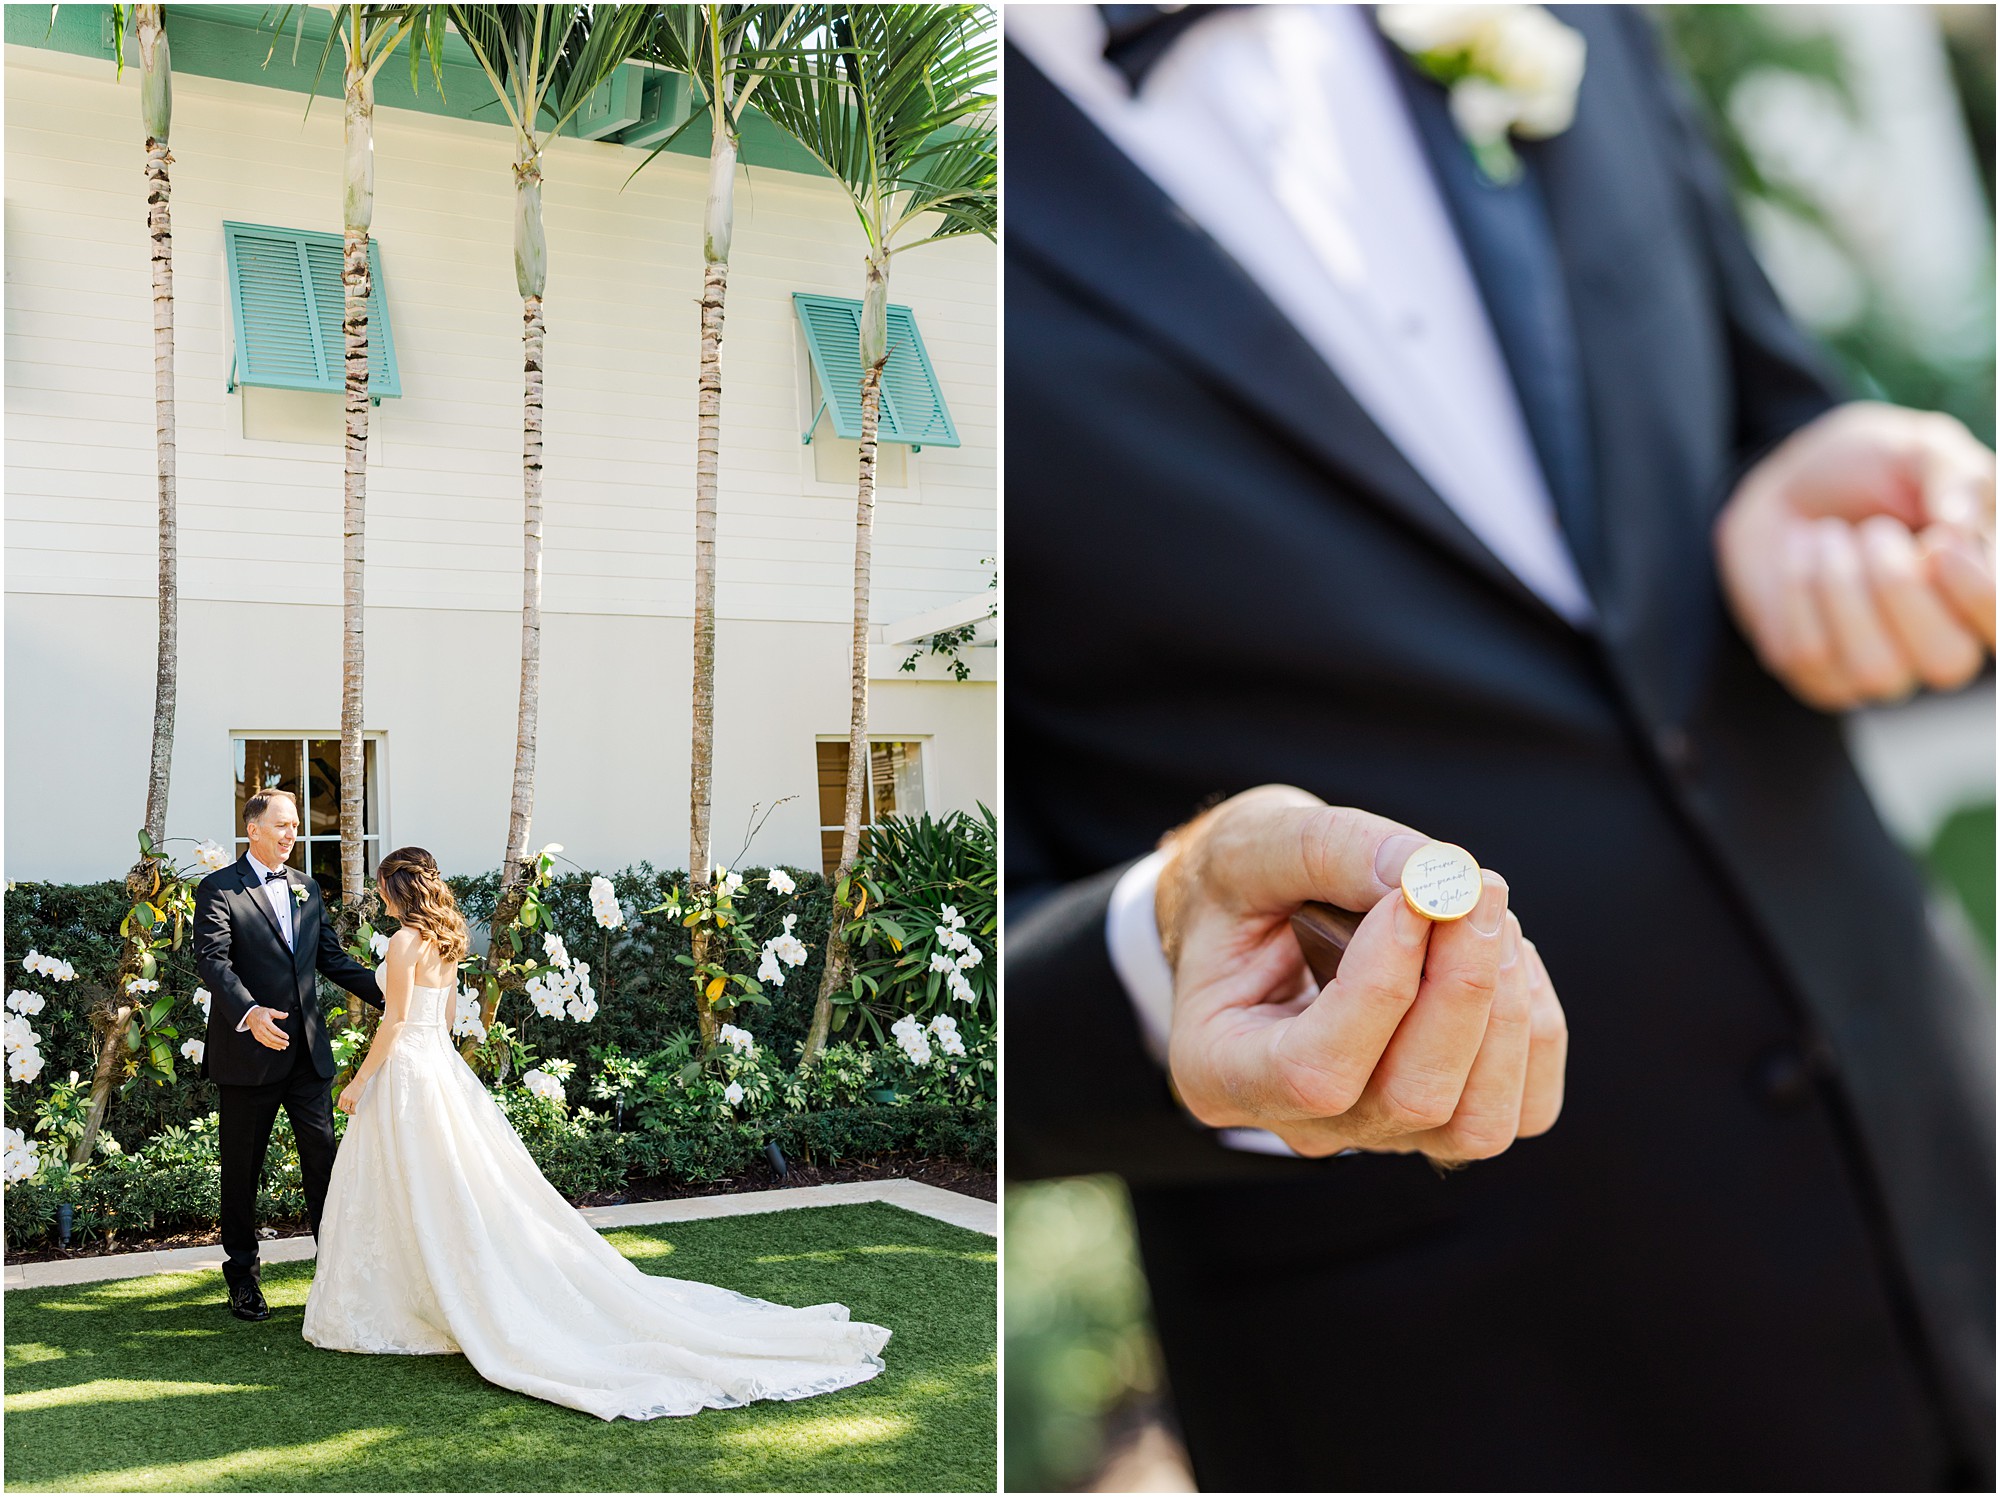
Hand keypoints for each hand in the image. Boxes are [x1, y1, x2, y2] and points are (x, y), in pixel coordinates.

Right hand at [245, 1006, 290, 1051]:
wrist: (250, 1015)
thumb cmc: (260, 1013)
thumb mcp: (270, 1011)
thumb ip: (279, 1014)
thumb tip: (286, 1014)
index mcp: (265, 1022)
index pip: (274, 1030)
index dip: (281, 1034)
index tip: (287, 1037)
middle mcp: (261, 1029)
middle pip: (272, 1038)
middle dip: (280, 1042)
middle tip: (287, 1043)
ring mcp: (258, 1034)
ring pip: (268, 1042)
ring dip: (277, 1045)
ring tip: (283, 1047)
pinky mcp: (257, 1037)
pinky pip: (265, 1043)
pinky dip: (272, 1046)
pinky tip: (277, 1047)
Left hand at [336, 1082, 362, 1115]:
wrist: (360, 1080)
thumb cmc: (355, 1084)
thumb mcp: (347, 1090)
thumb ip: (346, 1095)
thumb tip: (347, 1100)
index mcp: (342, 1095)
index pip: (339, 1105)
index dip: (342, 1109)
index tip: (346, 1110)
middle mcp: (344, 1098)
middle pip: (343, 1108)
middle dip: (346, 1112)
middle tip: (350, 1112)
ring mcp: (349, 1099)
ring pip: (348, 1110)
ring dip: (350, 1112)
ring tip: (353, 1113)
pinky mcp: (354, 1100)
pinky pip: (352, 1109)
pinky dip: (353, 1112)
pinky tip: (355, 1112)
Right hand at [1157, 785, 1566, 1162]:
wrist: (1260, 916)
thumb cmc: (1244, 886)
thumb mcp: (1253, 847)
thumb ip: (1330, 850)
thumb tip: (1438, 872)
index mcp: (1220, 1071)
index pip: (1314, 1072)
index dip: (1380, 990)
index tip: (1411, 899)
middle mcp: (1302, 1124)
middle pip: (1411, 1098)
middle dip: (1463, 988)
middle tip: (1476, 886)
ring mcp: (1380, 1133)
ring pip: (1477, 1120)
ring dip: (1505, 1008)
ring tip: (1486, 911)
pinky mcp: (1447, 1122)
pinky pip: (1522, 1109)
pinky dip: (1534, 1028)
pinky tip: (1507, 953)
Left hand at [1716, 401, 1994, 709]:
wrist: (1783, 488)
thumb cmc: (1867, 470)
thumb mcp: (1917, 448)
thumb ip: (1958, 477)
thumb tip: (1964, 527)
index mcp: (1983, 589)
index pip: (1999, 623)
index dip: (1976, 595)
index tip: (1939, 542)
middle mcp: (1944, 641)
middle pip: (1946, 662)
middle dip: (1901, 590)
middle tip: (1875, 531)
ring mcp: (1883, 668)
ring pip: (1877, 670)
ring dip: (1843, 590)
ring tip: (1829, 536)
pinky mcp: (1821, 677)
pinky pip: (1810, 657)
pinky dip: (1798, 595)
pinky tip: (1799, 556)